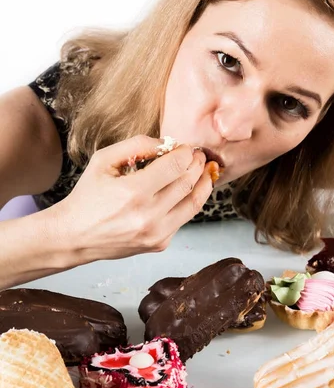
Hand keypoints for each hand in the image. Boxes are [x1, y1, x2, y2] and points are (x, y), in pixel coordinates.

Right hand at [51, 135, 213, 263]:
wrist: (74, 236)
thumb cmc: (87, 196)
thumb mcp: (103, 160)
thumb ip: (136, 145)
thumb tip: (166, 143)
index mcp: (133, 192)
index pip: (175, 166)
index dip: (186, 153)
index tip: (187, 147)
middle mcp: (148, 216)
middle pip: (187, 183)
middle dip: (197, 165)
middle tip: (198, 156)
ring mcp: (156, 233)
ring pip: (193, 204)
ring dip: (203, 184)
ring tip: (204, 171)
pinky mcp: (159, 244)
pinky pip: (183, 219)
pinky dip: (188, 202)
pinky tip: (187, 191)